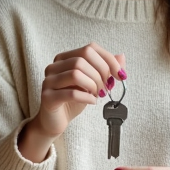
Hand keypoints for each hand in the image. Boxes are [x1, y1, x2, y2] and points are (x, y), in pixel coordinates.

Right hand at [18, 43, 124, 162]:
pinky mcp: (48, 98)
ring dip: (93, 85)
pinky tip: (92, 101)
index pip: (89, 49)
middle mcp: (54, 67)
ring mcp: (49, 81)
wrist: (55, 121)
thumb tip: (121, 57)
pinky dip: (86, 97)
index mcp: (64, 58)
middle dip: (100, 74)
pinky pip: (71, 93)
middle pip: (82, 60)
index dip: (108, 60)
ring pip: (75, 74)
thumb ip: (105, 69)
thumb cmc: (73, 100)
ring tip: (97, 94)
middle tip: (106, 88)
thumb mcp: (92, 82)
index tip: (120, 75)